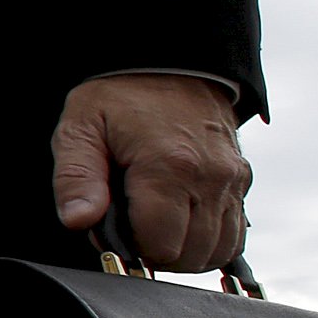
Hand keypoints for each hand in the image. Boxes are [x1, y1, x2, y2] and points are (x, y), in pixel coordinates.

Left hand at [49, 74, 250, 270]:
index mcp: (169, 166)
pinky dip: (208, 240)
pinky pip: (234, 234)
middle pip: (189, 256)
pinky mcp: (241, 179)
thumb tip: (79, 221)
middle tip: (131, 223)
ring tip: (154, 224)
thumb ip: (75, 177)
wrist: (169, 62)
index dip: (130, 247)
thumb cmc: (120, 96)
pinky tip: (179, 222)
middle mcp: (210, 177)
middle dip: (155, 252)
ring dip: (183, 251)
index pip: (159, 246)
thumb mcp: (80, 128)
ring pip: (216, 251)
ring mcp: (232, 180)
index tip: (113, 224)